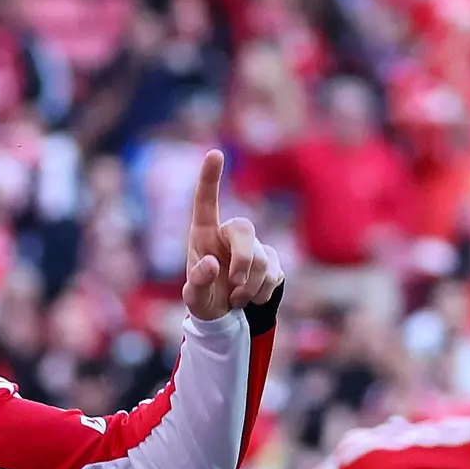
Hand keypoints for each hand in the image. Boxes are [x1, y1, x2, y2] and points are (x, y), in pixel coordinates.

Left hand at [183, 150, 283, 321]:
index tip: (214, 153)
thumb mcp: (194, 298)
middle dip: (244, 260)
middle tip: (236, 285)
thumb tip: (213, 264)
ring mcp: (254, 246)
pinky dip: (263, 293)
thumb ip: (198, 281)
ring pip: (262, 259)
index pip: (206, 202)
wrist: (227, 315)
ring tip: (236, 299)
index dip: (210, 178)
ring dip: (250, 287)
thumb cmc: (204, 298)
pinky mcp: (272, 261)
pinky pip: (276, 274)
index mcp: (204, 234)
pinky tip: (252, 299)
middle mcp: (229, 234)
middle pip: (244, 230)